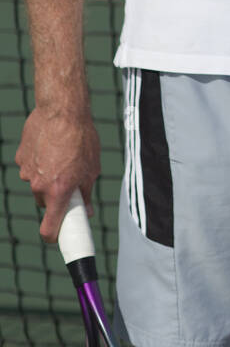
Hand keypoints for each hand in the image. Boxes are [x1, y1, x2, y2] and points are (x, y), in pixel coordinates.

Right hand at [16, 107, 100, 241]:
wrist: (62, 110)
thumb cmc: (82, 138)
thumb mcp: (92, 169)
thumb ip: (86, 193)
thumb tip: (86, 210)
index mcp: (58, 192)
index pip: (49, 229)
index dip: (54, 236)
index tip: (58, 236)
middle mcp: (39, 186)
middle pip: (44, 203)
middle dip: (55, 197)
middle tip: (68, 183)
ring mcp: (27, 171)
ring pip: (37, 184)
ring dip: (47, 177)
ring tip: (61, 157)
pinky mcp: (21, 158)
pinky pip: (30, 167)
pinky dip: (39, 162)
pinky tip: (50, 147)